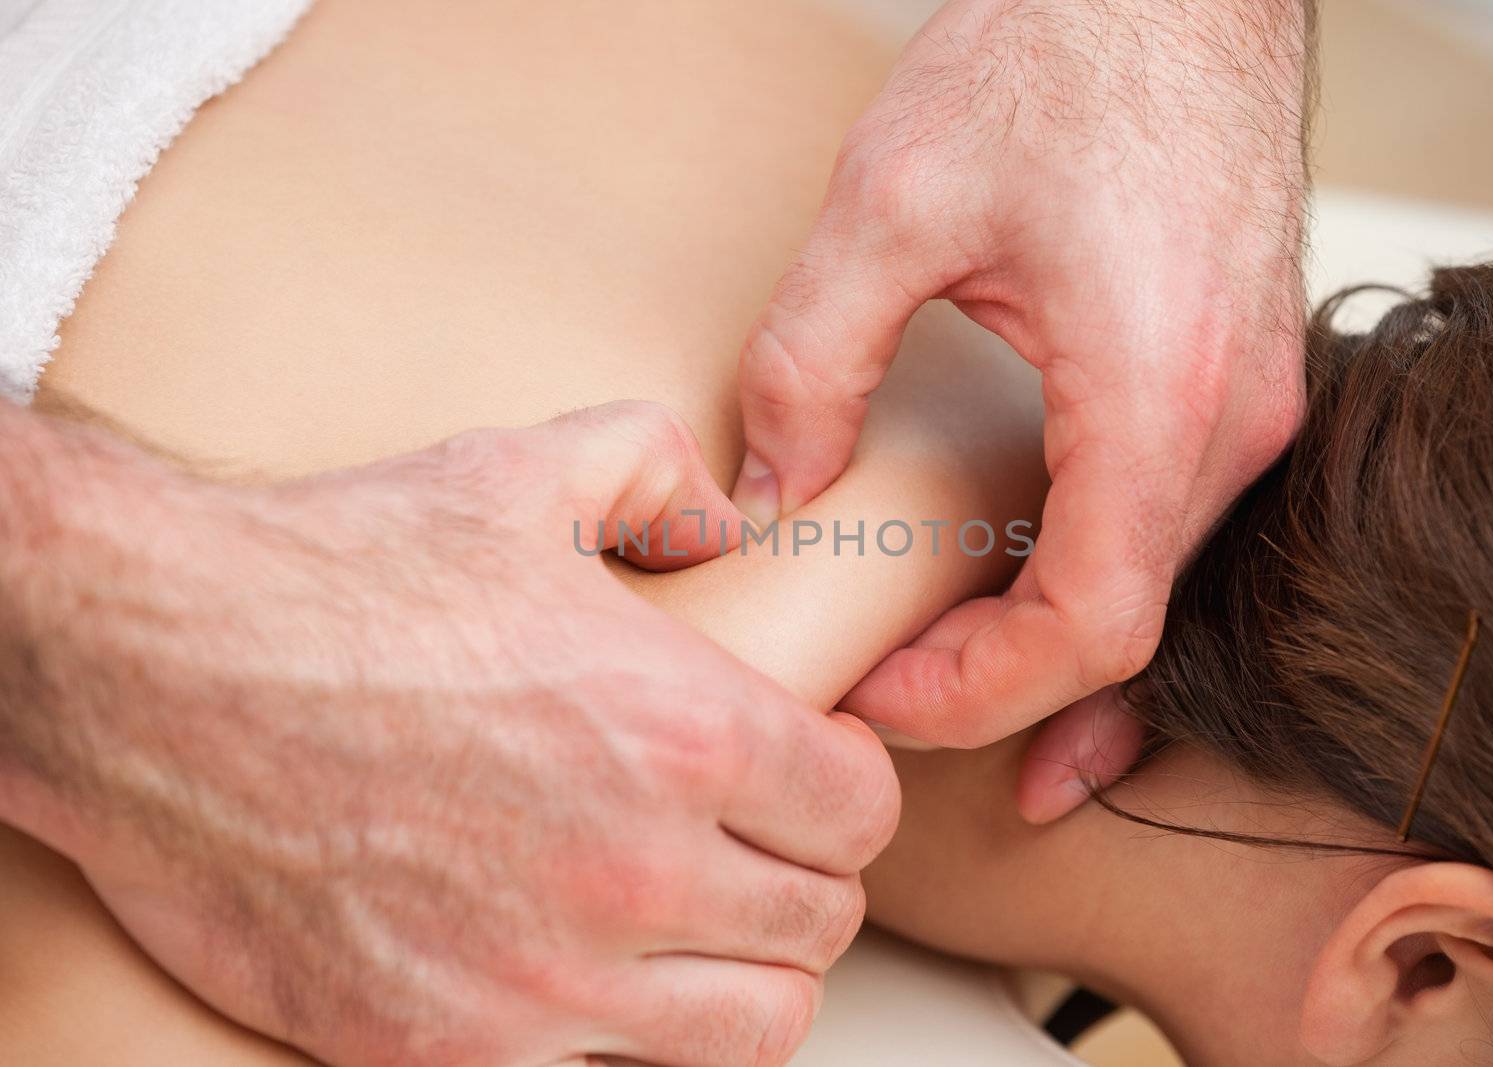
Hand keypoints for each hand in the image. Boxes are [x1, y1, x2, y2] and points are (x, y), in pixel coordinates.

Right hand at [0, 401, 896, 1066]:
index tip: (811, 773)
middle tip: (757, 841)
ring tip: (701, 922)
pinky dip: (630, 1032)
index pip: (859, 811)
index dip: (846, 786)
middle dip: (804, 876)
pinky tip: (592, 969)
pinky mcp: (448, 1049)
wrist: (152, 673)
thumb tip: (729, 525)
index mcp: (679, 729)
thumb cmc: (335, 574)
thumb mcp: (522, 473)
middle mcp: (635, 869)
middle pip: (821, 923)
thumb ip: (659, 477)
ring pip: (754, 1027)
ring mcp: (543, 978)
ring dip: (746, 972)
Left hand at [732, 0, 1307, 771]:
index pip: (1089, 626)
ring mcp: (1251, 401)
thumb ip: (810, 360)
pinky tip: (1029, 598)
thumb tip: (771, 492)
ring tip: (953, 680)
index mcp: (1156, 391)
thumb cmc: (1060, 54)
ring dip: (1054, 649)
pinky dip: (1098, 582)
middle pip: (1127, 630)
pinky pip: (1173, 525)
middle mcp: (1232, 418)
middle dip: (1002, 687)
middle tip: (890, 693)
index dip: (978, 693)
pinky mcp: (1238, 377)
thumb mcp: (890, 202)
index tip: (880, 693)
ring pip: (1158, 586)